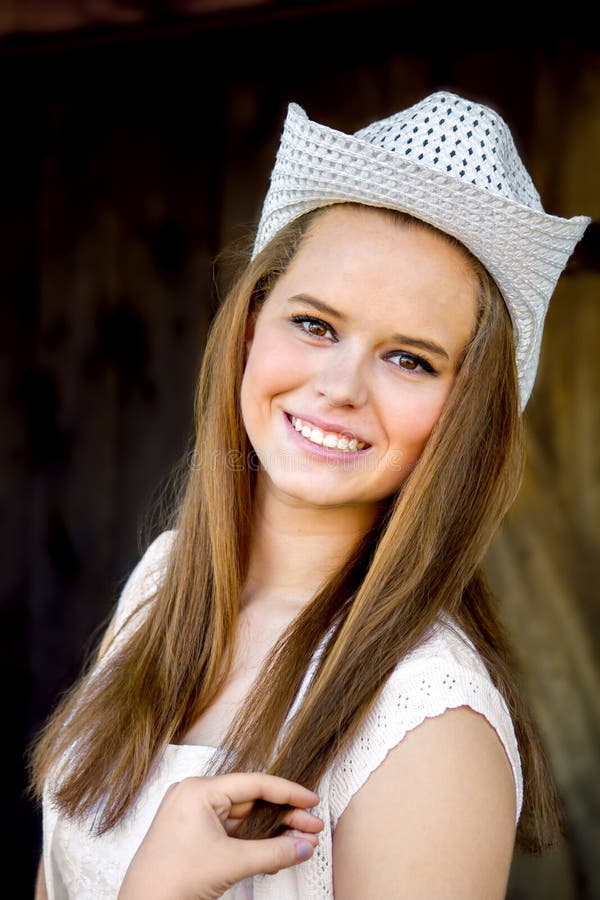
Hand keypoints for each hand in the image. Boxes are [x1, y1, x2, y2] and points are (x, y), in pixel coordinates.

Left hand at [117, 772, 322, 899]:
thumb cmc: (172, 881)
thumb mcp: (231, 863)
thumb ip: (274, 852)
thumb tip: (304, 846)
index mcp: (198, 790)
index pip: (254, 784)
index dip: (287, 792)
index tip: (311, 800)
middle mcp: (195, 797)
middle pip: (251, 801)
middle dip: (283, 816)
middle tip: (311, 826)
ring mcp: (193, 817)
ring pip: (243, 819)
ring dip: (271, 832)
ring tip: (300, 842)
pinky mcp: (194, 837)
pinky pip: (231, 833)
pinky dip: (253, 842)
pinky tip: (276, 854)